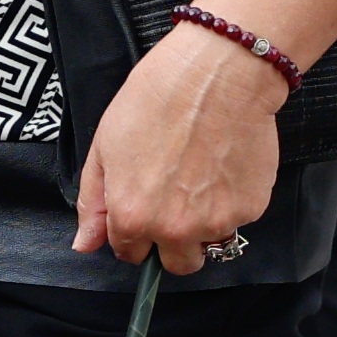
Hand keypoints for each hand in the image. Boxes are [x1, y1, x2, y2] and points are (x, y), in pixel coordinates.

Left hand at [71, 23, 289, 278]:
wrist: (216, 73)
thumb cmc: (157, 99)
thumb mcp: (105, 146)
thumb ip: (93, 203)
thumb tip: (86, 244)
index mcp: (132, 217)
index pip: (131, 254)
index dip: (136, 233)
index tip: (145, 208)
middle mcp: (174, 230)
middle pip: (177, 263)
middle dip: (175, 241)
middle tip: (179, 200)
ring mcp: (216, 223)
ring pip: (211, 242)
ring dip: (206, 223)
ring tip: (204, 175)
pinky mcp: (250, 208)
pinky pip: (239, 219)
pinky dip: (234, 200)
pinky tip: (225, 163)